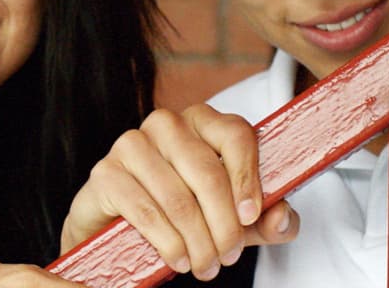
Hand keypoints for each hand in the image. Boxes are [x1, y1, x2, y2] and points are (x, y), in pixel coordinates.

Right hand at [61, 104, 298, 281]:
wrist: (117, 227)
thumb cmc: (181, 213)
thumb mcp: (231, 218)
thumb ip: (264, 219)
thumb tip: (282, 217)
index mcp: (202, 121)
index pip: (235, 134)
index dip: (247, 178)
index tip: (251, 216)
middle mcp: (166, 124)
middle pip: (207, 171)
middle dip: (224, 225)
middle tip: (228, 257)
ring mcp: (132, 144)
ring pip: (178, 196)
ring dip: (198, 241)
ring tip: (206, 266)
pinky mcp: (105, 171)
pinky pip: (145, 209)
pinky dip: (167, 241)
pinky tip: (178, 259)